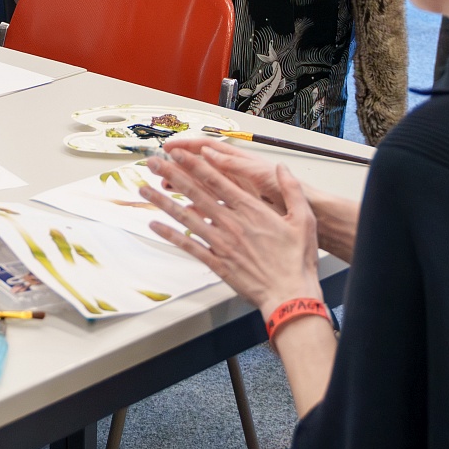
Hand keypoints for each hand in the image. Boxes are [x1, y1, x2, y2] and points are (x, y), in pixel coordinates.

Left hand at [137, 139, 322, 313]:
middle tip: (153, 162)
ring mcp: (222, 244)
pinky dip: (171, 236)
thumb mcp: (304, 219)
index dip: (195, 165)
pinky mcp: (218, 263)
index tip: (179, 153)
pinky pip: (189, 246)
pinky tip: (154, 225)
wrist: (290, 295)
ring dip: (163, 202)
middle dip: (172, 175)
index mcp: (251, 210)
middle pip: (196, 194)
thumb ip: (291, 190)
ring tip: (144, 188)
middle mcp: (232, 224)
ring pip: (187, 218)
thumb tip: (281, 168)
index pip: (217, 181)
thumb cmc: (297, 260)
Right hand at [153, 137, 289, 210]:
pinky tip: (183, 214)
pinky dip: (195, 212)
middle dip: (179, 168)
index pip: (209, 149)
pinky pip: (210, 213)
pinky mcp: (236, 215)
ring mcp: (234, 197)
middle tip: (160, 168)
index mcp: (241, 164)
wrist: (308, 217)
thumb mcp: (261, 175)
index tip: (170, 147)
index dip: (188, 146)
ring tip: (164, 188)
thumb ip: (235, 165)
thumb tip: (209, 153)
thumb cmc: (290, 195)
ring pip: (202, 191)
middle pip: (201, 170)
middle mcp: (235, 179)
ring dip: (183, 188)